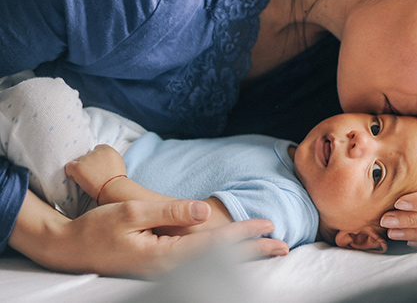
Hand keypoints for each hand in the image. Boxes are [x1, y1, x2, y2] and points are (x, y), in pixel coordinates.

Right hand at [9, 192, 288, 276]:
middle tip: (284, 247)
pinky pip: (199, 262)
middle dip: (253, 252)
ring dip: (242, 257)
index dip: (242, 234)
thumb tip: (202, 212)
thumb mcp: (131, 212)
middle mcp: (168, 267)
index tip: (268, 225)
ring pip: (213, 264)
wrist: (69, 247)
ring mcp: (165, 269)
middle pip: (220, 261)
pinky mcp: (161, 265)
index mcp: (163, 256)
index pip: (214, 245)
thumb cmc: (98, 227)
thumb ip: (169, 212)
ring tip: (270, 252)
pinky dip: (223, 257)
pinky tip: (237, 253)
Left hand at [65, 144, 125, 199]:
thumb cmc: (117, 181)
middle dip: (88, 165)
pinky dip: (72, 174)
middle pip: (86, 156)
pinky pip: (69, 167)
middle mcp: (96, 151)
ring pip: (78, 162)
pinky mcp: (78, 167)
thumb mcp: (117, 164)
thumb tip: (100, 162)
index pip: (96, 150)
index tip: (98, 168)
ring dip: (81, 170)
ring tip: (90, 180)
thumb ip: (108, 159)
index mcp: (107, 149)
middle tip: (94, 176)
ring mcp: (86, 158)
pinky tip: (80, 180)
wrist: (113, 189)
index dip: (96, 160)